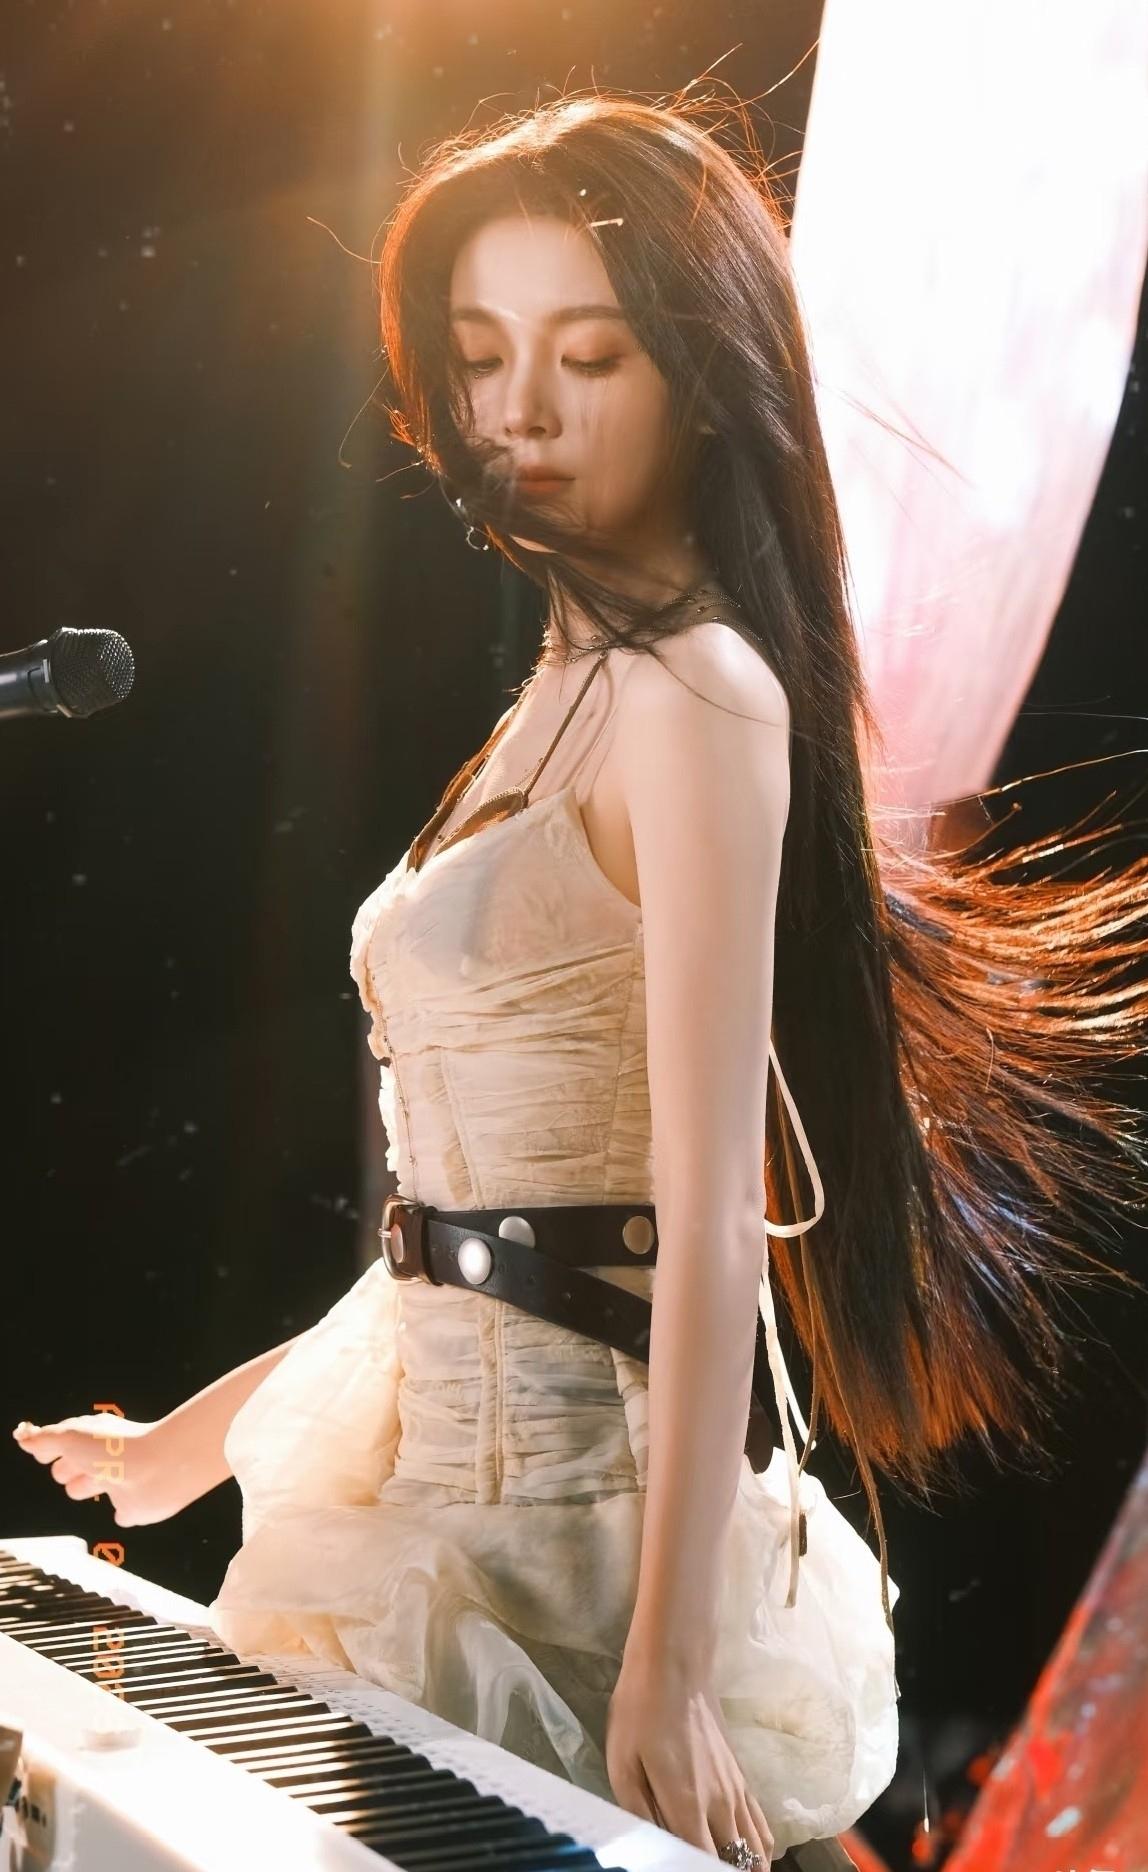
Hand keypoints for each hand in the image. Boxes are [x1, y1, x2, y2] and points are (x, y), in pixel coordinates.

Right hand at [12, 1414, 188, 1526]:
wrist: (159, 1468)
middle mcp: (105, 1458)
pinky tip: (122, 1509)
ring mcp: (119, 1482)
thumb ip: (44, 1439)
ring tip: (93, 1483)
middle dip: (66, 1469)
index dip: (51, 1447)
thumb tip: (23, 1435)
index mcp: (92, 1437)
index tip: (42, 1452)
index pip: (63, 1442)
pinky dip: (123, 1512)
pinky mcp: (133, 1506)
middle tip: (73, 1466)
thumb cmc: (117, 1449)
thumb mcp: (70, 1437)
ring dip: (84, 1487)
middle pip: (71, 1468)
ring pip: (90, 1488)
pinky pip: (124, 1512)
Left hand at [604, 1649, 774, 1864]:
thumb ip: (638, 1814)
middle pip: (737, 1864)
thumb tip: (652, 1848)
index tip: (684, 1868)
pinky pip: (762, 1827)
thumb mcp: (623, 1764)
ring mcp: (736, 1791)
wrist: (675, 1665)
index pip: (703, 1864)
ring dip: (749, 1868)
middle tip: (705, 1866)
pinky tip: (753, 1859)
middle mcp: (720, 1804)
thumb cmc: (641, 1712)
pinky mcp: (742, 1777)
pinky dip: (761, 1850)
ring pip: (756, 1850)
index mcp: (687, 1805)